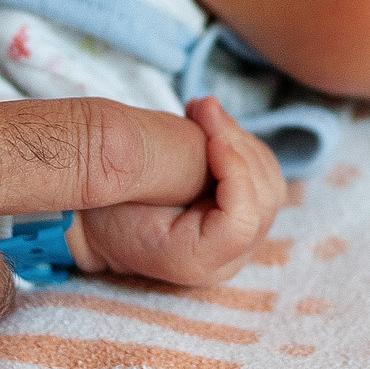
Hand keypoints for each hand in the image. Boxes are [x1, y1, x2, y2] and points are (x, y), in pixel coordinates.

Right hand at [67, 96, 282, 284]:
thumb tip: (210, 138)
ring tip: (200, 110)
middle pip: (264, 197)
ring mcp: (239, 240)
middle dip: (238, 144)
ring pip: (268, 180)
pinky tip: (208, 122)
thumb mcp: (119, 193)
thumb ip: (159, 171)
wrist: (101, 222)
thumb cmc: (103, 208)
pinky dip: (241, 142)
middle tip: (201, 107)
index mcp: (195, 261)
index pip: (242, 222)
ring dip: (240, 137)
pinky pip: (261, 174)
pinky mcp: (242, 215)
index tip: (212, 137)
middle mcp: (227, 258)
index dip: (236, 174)